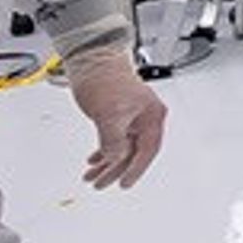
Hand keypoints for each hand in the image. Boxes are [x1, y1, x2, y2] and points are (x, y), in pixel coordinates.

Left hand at [67, 45, 165, 189]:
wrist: (90, 59)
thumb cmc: (105, 79)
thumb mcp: (110, 115)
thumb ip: (114, 141)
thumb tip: (115, 159)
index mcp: (151, 115)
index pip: (147, 150)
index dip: (136, 169)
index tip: (123, 183)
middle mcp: (144, 117)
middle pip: (133, 151)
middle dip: (115, 169)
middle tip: (101, 183)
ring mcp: (131, 116)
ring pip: (122, 147)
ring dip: (106, 162)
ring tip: (92, 175)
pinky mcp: (118, 114)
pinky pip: (114, 139)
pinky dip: (104, 150)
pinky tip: (95, 158)